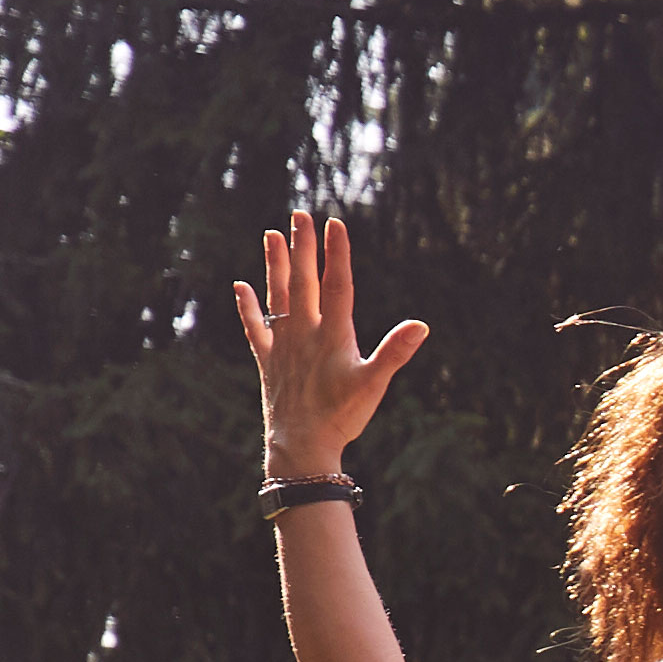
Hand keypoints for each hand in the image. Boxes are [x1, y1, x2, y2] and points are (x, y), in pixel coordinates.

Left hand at [232, 209, 425, 474]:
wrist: (300, 445)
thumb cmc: (342, 417)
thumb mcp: (374, 385)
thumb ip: (394, 352)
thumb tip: (420, 326)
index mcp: (333, 335)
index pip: (337, 285)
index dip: (337, 253)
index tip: (334, 224)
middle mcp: (305, 333)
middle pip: (303, 281)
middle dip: (302, 247)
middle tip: (300, 216)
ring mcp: (283, 345)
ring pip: (278, 296)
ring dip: (274, 265)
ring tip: (271, 235)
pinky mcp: (269, 361)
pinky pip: (256, 327)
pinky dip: (248, 306)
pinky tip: (241, 286)